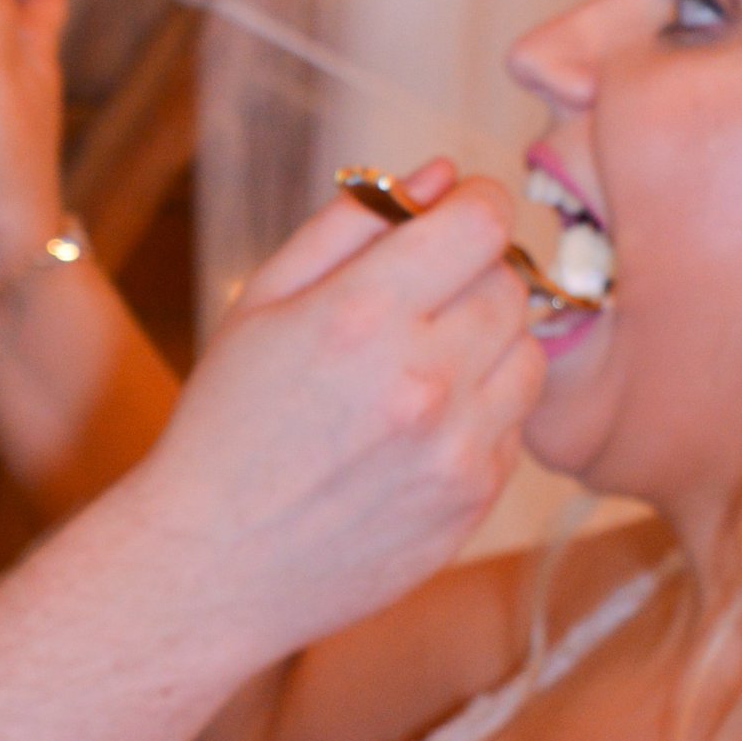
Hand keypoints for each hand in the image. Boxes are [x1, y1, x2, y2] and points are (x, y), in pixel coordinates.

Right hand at [120, 163, 544, 672]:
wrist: (212, 566)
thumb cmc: (226, 426)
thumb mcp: (260, 304)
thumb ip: (352, 225)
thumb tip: (442, 174)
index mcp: (362, 315)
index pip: (484, 221)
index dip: (475, 204)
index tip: (454, 217)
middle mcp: (422, 379)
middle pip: (512, 284)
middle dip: (475, 275)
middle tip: (422, 298)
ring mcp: (456, 447)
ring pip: (529, 354)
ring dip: (488, 344)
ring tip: (420, 367)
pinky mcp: (473, 500)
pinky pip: (515, 425)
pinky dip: (481, 414)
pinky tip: (416, 430)